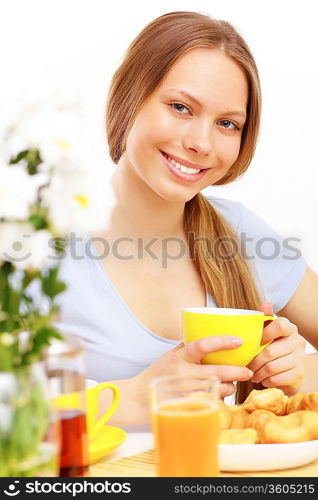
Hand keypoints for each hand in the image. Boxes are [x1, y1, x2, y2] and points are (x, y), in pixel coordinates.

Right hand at [138, 335, 252, 398]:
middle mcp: (181, 373)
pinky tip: (218, 397)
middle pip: (216, 371)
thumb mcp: (169, 356)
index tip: (238, 341)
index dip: (222, 342)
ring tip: (231, 385)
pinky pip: (209, 403)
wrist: (136, 398)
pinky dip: (217, 399)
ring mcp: (184, 391)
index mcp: (179, 357)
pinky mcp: (185, 407)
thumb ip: (186, 348)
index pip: (202, 345)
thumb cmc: (155, 375)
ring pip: (217, 389)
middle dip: (236, 371)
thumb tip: (206, 335)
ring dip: (228, 387)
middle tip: (247, 371)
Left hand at [247, 302, 306, 395]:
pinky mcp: (299, 374)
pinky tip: (263, 379)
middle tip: (246, 366)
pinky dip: (266, 381)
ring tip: (252, 374)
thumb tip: (265, 303)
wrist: (289, 369)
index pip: (280, 325)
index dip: (264, 334)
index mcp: (289, 328)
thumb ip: (264, 318)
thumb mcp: (267, 332)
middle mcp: (298, 341)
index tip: (253, 343)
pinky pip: (277, 379)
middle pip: (270, 351)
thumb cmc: (273, 347)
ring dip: (258, 373)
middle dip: (254, 361)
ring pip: (272, 367)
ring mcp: (300, 358)